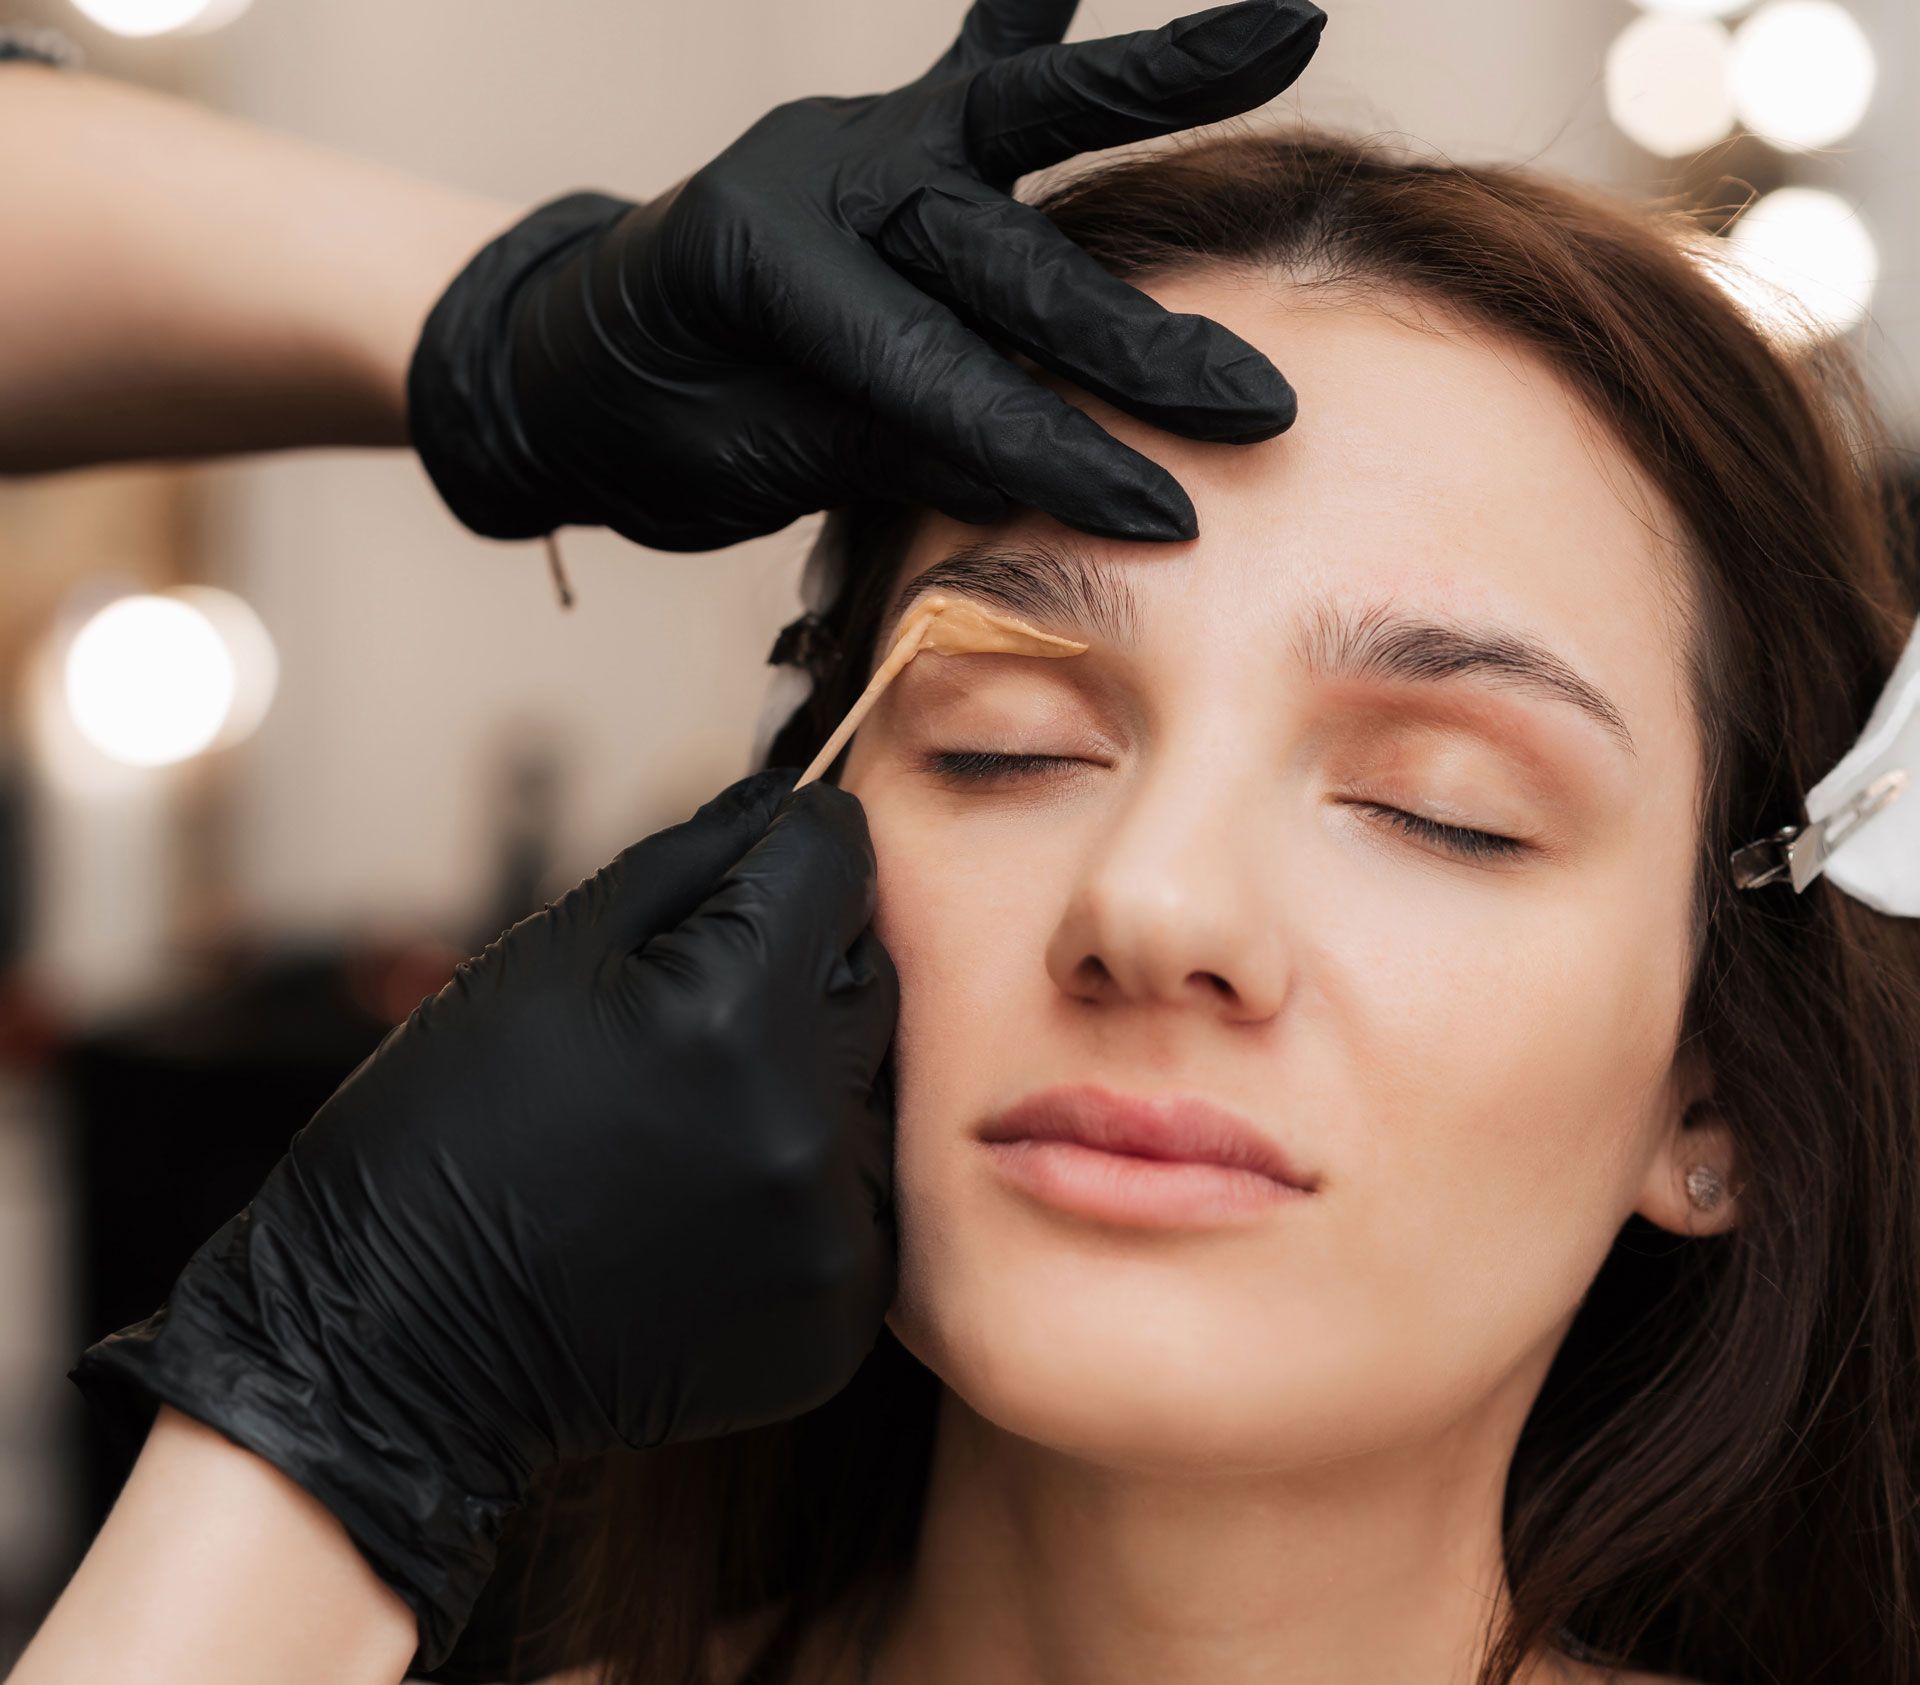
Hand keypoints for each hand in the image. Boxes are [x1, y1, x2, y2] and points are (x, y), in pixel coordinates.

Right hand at [72, 768, 898, 1666]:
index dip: (791, 852)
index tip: (756, 872)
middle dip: (797, 974)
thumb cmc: (446, 1128)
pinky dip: (803, 1187)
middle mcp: (803, 1124)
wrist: (391, 1343)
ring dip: (808, 1085)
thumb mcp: (547, 954)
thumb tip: (794, 796)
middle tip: (687, 1028)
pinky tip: (704, 1208)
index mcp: (729, 1013)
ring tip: (684, 1131)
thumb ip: (694, 858)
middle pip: (868, 977)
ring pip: (873, 1092)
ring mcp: (828, 1232)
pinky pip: (859, 1200)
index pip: (837, 861)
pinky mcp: (837, 1315)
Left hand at [408, 0, 1325, 551]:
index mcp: (763, 261)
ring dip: (1158, 77)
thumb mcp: (743, 462)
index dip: (1047, 450)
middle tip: (1256, 404)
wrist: (565, 356)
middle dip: (1133, 340)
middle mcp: (825, 174)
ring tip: (1288, 26)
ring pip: (1025, 109)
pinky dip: (1044, 4)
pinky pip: (981, 58)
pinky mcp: (886, 130)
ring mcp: (862, 136)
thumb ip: (879, 444)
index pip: (933, 371)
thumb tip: (1024, 463)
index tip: (1160, 516)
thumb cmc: (643, 425)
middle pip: (1005, 257)